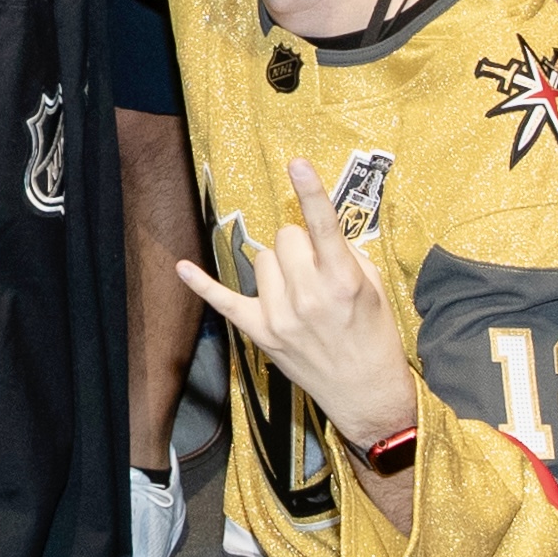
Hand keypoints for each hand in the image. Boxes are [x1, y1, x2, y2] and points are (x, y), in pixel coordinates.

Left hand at [172, 157, 421, 448]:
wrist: (366, 393)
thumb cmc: (374, 337)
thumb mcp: (374, 288)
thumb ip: (345, 255)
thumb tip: (315, 233)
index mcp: (343, 281)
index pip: (324, 227)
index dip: (311, 192)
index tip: (297, 163)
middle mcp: (309, 296)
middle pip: (285, 237)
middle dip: (300, 244)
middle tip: (316, 268)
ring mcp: (281, 316)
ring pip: (262, 259)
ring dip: (279, 266)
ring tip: (300, 291)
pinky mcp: (261, 333)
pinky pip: (224, 301)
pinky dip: (202, 284)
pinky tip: (182, 268)